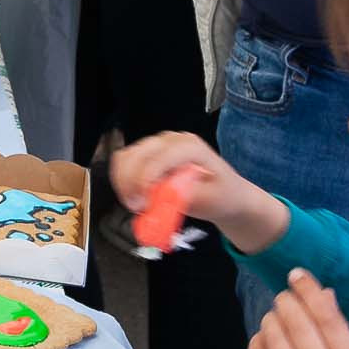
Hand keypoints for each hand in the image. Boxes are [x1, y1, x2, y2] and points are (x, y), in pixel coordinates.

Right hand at [111, 133, 287, 252]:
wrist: (225, 193)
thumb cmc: (222, 195)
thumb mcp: (211, 200)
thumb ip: (186, 195)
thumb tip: (162, 195)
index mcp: (190, 147)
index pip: (159, 157)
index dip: (146, 178)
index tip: (144, 202)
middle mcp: (170, 140)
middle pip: (136, 155)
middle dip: (130, 183)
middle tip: (136, 207)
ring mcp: (156, 146)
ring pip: (126, 158)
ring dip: (124, 183)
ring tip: (135, 205)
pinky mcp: (147, 155)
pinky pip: (124, 163)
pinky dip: (123, 181)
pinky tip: (133, 196)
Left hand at [251, 271, 348, 348]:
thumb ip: (340, 336)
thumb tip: (322, 294)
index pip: (326, 314)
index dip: (308, 288)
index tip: (297, 275)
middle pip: (294, 317)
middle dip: (287, 300)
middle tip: (287, 300)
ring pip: (271, 330)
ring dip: (272, 318)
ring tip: (280, 323)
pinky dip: (260, 339)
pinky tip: (269, 342)